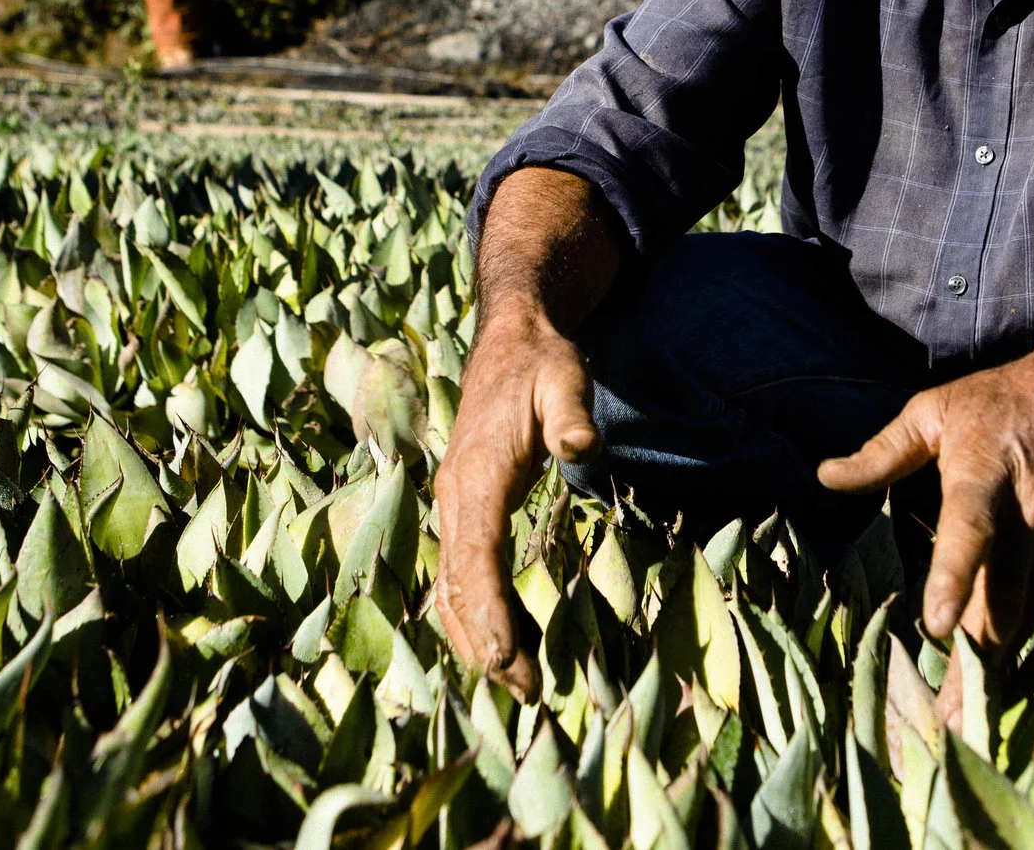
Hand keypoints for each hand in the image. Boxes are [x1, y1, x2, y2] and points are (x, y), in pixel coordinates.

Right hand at [433, 313, 600, 698]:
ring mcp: (454, 505)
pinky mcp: (463, 510)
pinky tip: (493, 647)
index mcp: (477, 473)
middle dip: (486, 643)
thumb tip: (584, 448)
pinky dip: (469, 615)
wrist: (509, 342)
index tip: (506, 655)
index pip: (476, 553)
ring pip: (449, 587)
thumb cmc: (542, 365)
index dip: (488, 607)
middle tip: (528, 691)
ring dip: (475, 638)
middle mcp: (454, 496)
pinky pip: (456, 574)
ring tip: (514, 684)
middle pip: (458, 585)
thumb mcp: (566, 380)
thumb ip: (573, 414)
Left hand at [818, 336, 1033, 688]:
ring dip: (1002, 671)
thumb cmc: (994, 404)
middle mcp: (1027, 513)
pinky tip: (1019, 688)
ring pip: (1030, 618)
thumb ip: (880, 452)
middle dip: (974, 661)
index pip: (969, 529)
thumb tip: (823, 477)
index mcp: (982, 473)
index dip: (954, 577)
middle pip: (1001, 597)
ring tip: (973, 723)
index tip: (936, 628)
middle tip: (945, 721)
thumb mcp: (932, 411)